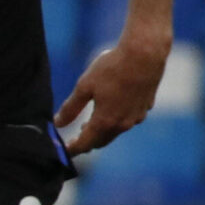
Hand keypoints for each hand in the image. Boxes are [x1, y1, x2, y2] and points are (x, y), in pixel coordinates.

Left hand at [56, 29, 170, 155]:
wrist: (145, 53)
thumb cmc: (112, 68)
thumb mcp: (84, 86)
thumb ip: (71, 108)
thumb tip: (58, 123)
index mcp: (105, 121)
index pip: (85, 143)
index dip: (73, 149)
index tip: (64, 151)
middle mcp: (123, 124)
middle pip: (101, 141)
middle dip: (88, 142)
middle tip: (75, 139)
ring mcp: (137, 116)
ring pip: (116, 131)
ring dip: (102, 131)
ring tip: (90, 124)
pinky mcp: (146, 107)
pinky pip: (129, 119)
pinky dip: (117, 120)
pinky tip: (112, 110)